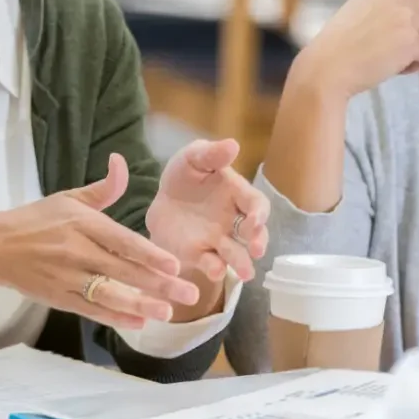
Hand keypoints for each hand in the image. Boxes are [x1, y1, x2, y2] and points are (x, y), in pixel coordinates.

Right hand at [0, 153, 200, 329]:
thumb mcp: (68, 198)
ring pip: (108, 293)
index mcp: (81, 223)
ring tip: (167, 312)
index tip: (175, 264)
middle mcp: (75, 250)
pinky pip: (91, 309)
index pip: (121, 241)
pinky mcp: (58, 297)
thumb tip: (121, 161)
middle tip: (190, 293)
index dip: (149, 254)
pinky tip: (139, 321)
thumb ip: (103, 188)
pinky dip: (115, 317)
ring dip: (140, 303)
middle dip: (159, 283)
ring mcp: (66, 276)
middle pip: (123, 270)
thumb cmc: (36, 220)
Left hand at [146, 139, 269, 283]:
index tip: (254, 220)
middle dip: (258, 242)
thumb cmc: (185, 177)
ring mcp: (218, 240)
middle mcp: (233, 221)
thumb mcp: (193, 159)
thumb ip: (211, 154)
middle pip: (254, 234)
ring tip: (246, 273)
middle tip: (257, 250)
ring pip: (236, 254)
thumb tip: (233, 144)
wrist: (160, 201)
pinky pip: (212, 264)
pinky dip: (216, 269)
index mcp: (236, 194)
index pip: (256, 204)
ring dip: (242, 263)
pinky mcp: (200, 255)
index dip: (259, 213)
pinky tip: (216, 271)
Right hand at [295, 0, 418, 99]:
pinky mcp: (412, 41)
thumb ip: (389, 2)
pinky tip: (390, 66)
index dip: (411, 20)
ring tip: (392, 56)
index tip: (389, 31)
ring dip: (417, 50)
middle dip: (418, 35)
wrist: (327, 66)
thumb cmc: (340, 41)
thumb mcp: (362, 6)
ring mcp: (408, 17)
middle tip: (391, 46)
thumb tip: (417, 12)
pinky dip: (412, 67)